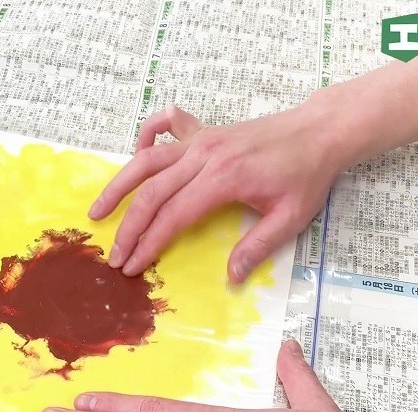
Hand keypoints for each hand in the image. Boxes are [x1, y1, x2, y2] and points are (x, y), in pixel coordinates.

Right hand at [90, 105, 344, 283]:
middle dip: (128, 227)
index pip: (174, 215)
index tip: (132, 266)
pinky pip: (164, 128)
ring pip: (146, 160)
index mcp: (224, 178)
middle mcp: (204, 155)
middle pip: (152, 192)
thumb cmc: (306, 175)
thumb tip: (231, 278)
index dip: (149, 243)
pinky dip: (145, 139)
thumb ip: (257, 247)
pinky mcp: (204, 131)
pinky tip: (135, 157)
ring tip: (98, 210)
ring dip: (119, 185)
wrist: (319, 131)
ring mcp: (201, 139)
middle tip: (114, 255)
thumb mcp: (290, 218)